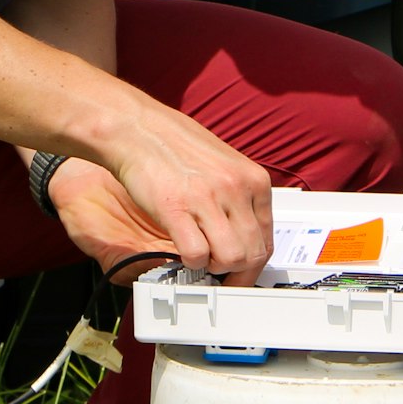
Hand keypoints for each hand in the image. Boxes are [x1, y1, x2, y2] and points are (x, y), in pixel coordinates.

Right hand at [51, 99, 272, 284]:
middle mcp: (236, 188)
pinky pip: (196, 254)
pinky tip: (180, 251)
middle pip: (253, 253)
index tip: (240, 273)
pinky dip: (190, 261)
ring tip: (200, 259)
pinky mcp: (176, 208)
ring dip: (215, 267)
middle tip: (219, 275)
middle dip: (236, 273)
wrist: (135, 127)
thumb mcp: (223, 163)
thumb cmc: (173, 144)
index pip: (267, 239)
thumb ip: (238, 196)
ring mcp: (207, 198)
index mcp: (253, 178)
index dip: (253, 265)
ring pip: (231, 258)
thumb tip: (245, 234)